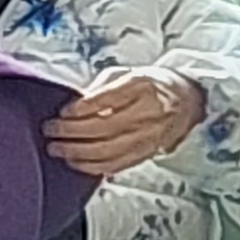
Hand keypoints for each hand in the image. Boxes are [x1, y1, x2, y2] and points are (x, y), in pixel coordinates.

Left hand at [44, 67, 205, 177]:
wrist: (189, 101)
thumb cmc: (153, 84)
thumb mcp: (129, 73)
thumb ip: (103, 85)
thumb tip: (76, 103)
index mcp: (142, 86)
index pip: (106, 100)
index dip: (80, 108)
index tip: (62, 111)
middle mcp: (148, 113)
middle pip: (103, 127)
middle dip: (71, 132)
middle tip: (50, 131)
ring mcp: (149, 136)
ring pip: (107, 150)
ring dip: (76, 152)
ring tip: (56, 148)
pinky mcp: (147, 153)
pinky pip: (116, 165)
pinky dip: (92, 166)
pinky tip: (75, 162)